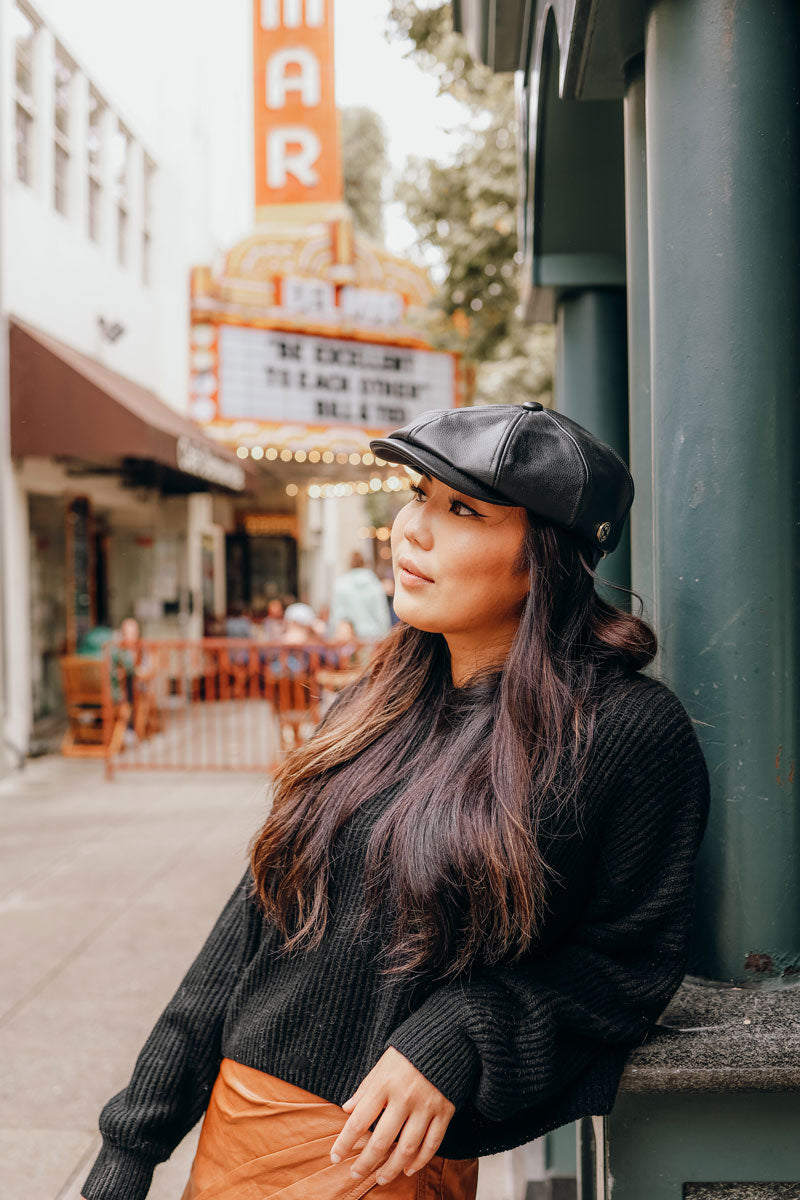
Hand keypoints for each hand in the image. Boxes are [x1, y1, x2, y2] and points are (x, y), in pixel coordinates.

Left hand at [330, 1047, 454, 1186]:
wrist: (446, 1037)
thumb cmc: (409, 1051)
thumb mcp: (382, 1063)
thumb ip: (365, 1088)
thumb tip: (347, 1109)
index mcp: (385, 1083)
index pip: (360, 1120)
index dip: (346, 1142)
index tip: (335, 1157)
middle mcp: (405, 1097)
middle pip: (382, 1140)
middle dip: (366, 1162)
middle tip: (355, 1174)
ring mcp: (426, 1105)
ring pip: (408, 1147)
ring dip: (392, 1168)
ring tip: (381, 1178)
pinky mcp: (445, 1110)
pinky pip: (432, 1143)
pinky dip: (421, 1160)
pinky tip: (409, 1169)